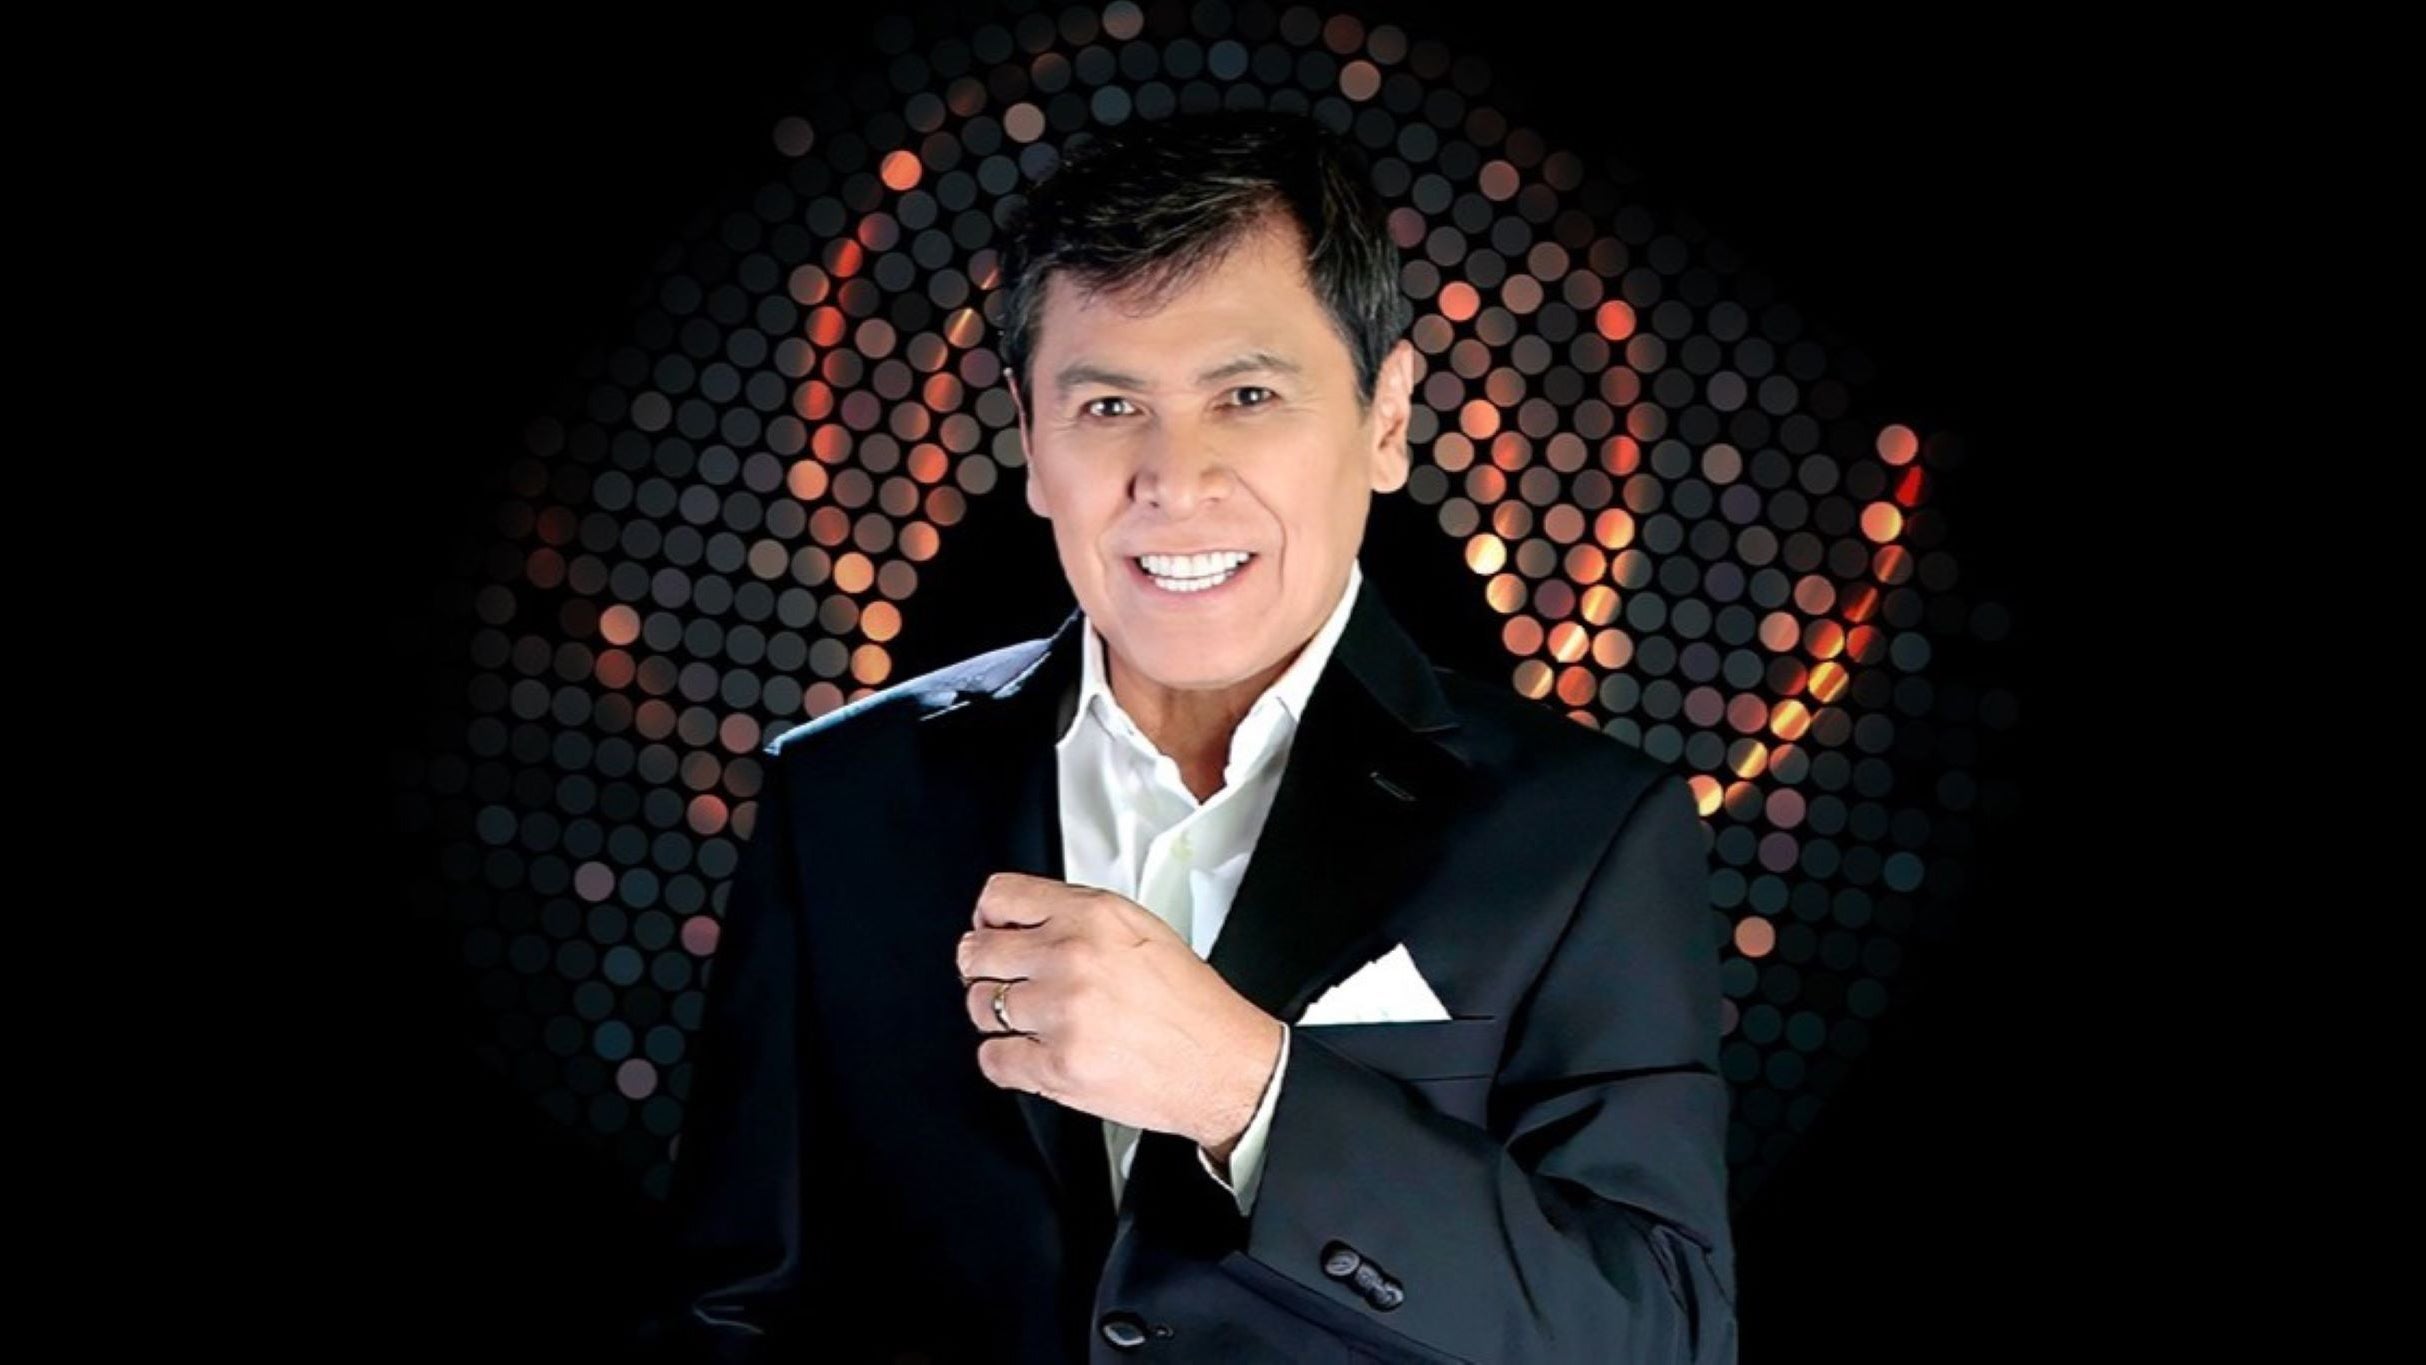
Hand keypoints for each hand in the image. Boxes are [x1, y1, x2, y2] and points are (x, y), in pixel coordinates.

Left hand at [956, 871, 1283, 1150]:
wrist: (1223, 1064)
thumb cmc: (1191, 1003)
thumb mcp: (1141, 929)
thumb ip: (1078, 916)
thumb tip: (1021, 920)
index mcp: (1092, 916)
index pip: (998, 896)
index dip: (989, 918)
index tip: (993, 932)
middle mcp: (1072, 959)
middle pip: (976, 953)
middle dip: (985, 968)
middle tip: (1004, 980)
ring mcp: (1061, 1014)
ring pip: (979, 1006)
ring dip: (996, 1015)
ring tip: (1030, 1020)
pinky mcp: (1057, 1067)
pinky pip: (992, 1059)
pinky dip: (1005, 1059)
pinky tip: (1031, 1052)